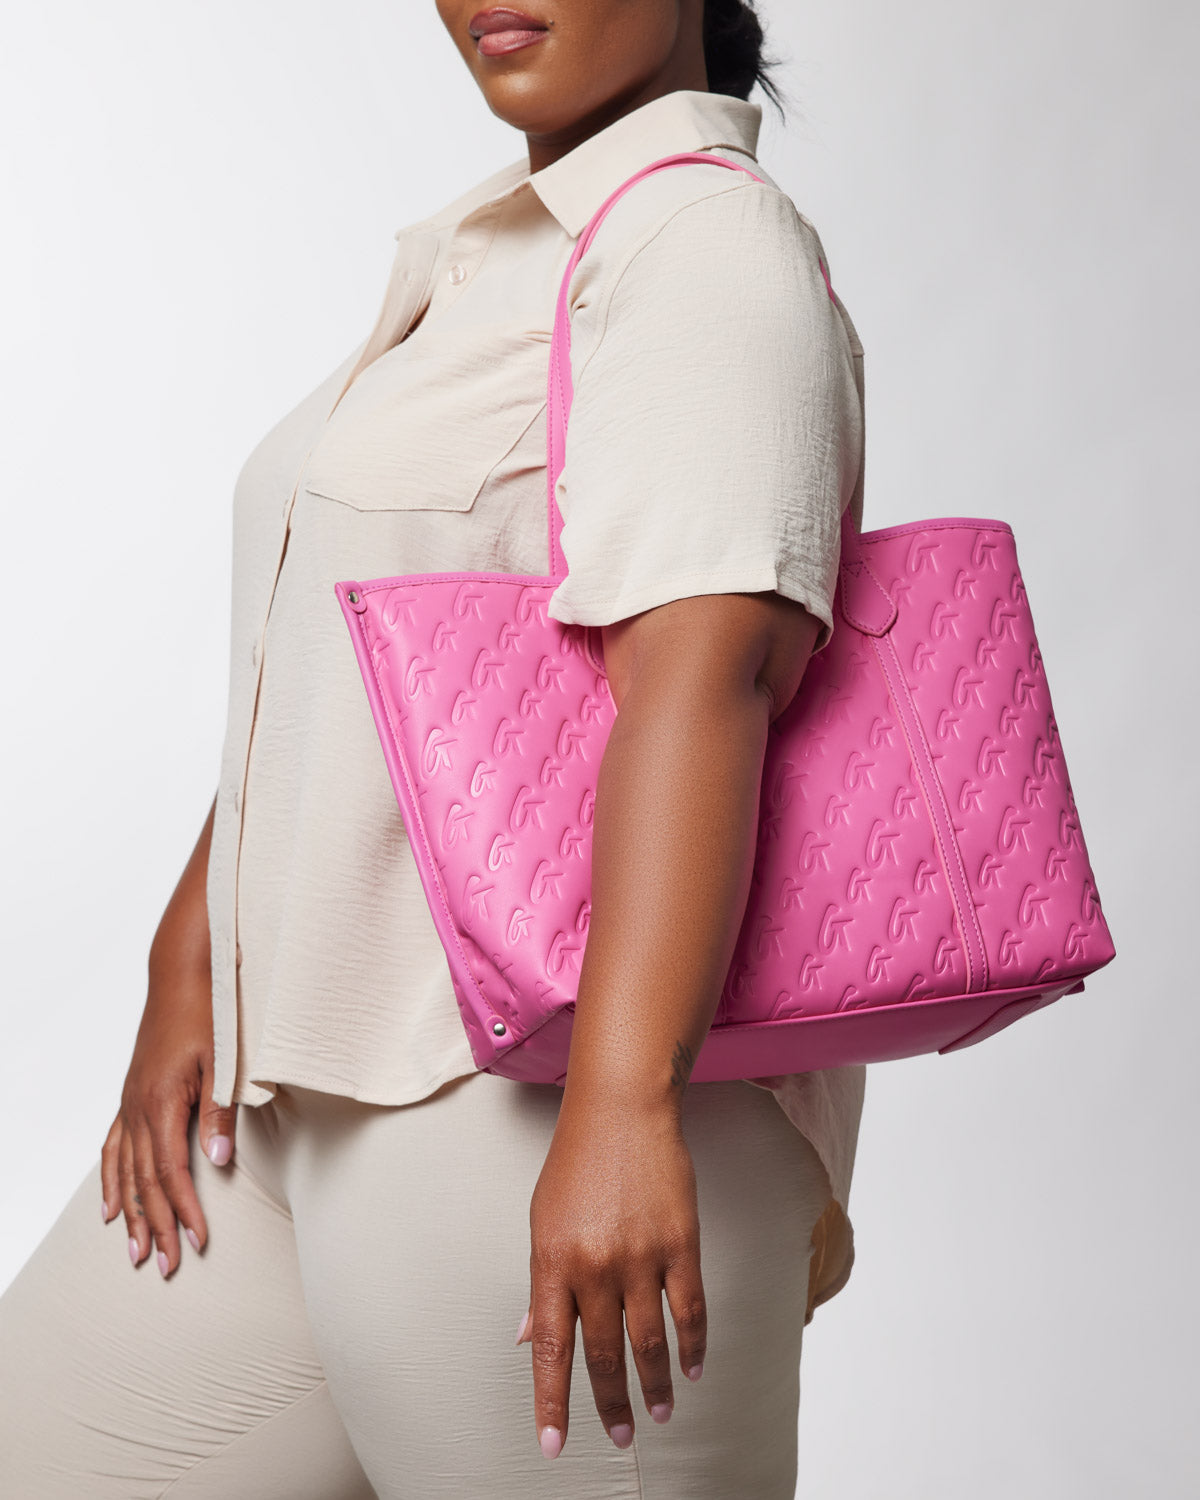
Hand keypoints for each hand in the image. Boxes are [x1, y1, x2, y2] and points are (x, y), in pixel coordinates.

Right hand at [99, 950, 236, 1276]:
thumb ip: (220, 1115)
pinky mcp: (130, 1097)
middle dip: (158, 1226)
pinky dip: (112, 1181)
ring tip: (136, 1252)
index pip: (171, 1172)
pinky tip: (112, 1208)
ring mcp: (130, 1103)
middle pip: (145, 1181)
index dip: (184, 1210)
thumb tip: (219, 1165)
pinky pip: (113, 1148)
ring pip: (124, 1171)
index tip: (197, 1242)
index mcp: (162, 1103)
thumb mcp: (223, 1062)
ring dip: (131, 1215)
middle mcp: (138, 1109)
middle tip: (167, 1265)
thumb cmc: (207, 1014)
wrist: (181, 976)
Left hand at [519, 1099, 706, 1458]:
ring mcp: (640, 1256)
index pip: (550, 1351)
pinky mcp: (681, 1243)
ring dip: (654, 1386)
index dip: (552, 1404)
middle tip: (620, 1436)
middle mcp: (594, 1266)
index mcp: (552, 1263)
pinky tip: (691, 1369)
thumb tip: (531, 1339)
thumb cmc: (576, 1163)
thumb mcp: (542, 1221)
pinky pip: (690, 1310)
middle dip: (610, 1404)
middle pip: (602, 1355)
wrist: (621, 1110)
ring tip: (658, 1413)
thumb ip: (543, 1285)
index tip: (554, 1446)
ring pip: (649, 1342)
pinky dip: (692, 1346)